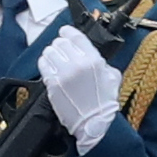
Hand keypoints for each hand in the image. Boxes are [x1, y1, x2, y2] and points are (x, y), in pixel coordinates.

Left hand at [33, 24, 121, 151]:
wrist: (93, 124)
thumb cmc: (104, 103)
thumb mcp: (113, 78)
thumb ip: (103, 63)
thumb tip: (94, 55)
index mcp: (93, 60)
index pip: (76, 37)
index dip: (68, 32)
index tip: (64, 32)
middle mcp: (77, 64)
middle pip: (60, 43)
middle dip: (60, 45)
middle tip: (61, 50)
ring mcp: (63, 74)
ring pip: (49, 52)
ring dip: (51, 54)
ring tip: (55, 59)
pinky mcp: (52, 84)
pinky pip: (43, 65)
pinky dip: (44, 63)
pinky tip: (49, 67)